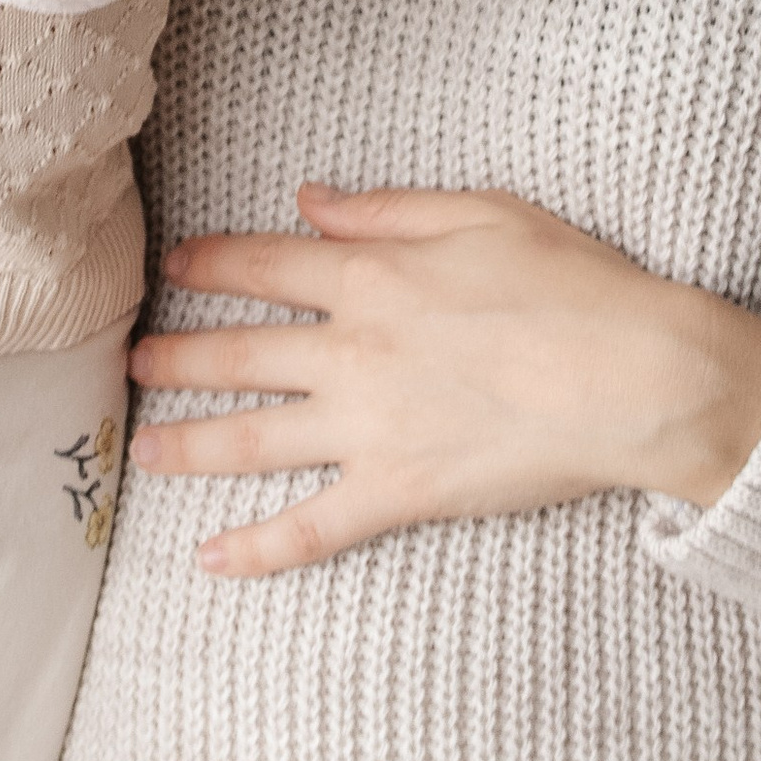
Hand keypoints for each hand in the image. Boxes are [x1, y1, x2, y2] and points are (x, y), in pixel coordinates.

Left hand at [126, 183, 760, 576]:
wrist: (631, 375)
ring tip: (141, 449)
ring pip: (251, 439)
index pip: (265, 264)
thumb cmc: (573, 286)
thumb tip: (311, 200)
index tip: (173, 267)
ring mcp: (367, 427)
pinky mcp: (396, 491)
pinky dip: (255, 549)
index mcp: (372, 274)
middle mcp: (352, 350)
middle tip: (128, 363)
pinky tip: (210, 560)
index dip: (211, 263)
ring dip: (188, 443)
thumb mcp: (482, 212)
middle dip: (175, 357)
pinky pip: (310, 528)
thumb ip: (387, 207)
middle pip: (238, 352)